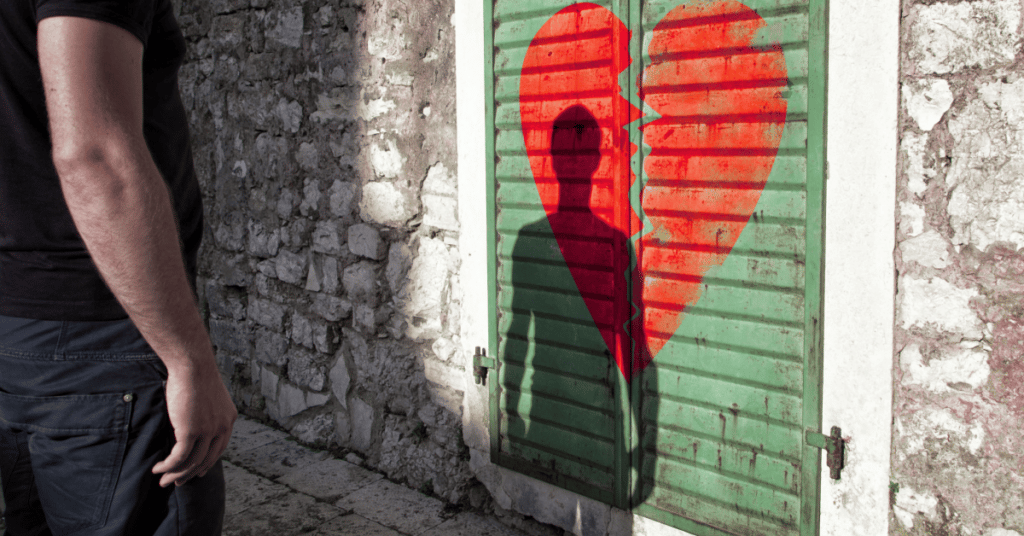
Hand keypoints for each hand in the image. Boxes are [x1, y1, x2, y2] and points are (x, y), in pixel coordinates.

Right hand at [152, 359, 236, 486]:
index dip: (207, 462)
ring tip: (163, 480)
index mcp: (229, 419)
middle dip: (190, 474)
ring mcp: (208, 431)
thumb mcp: (207, 396)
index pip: (219, 448)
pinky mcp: (191, 432)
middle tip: (176, 482)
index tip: (196, 471)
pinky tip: (158, 469)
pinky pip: (179, 457)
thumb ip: (205, 412)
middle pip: (207, 459)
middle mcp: (222, 427)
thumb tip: (192, 422)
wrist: (192, 364)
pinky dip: (168, 466)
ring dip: (175, 474)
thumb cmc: (195, 375)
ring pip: (192, 462)